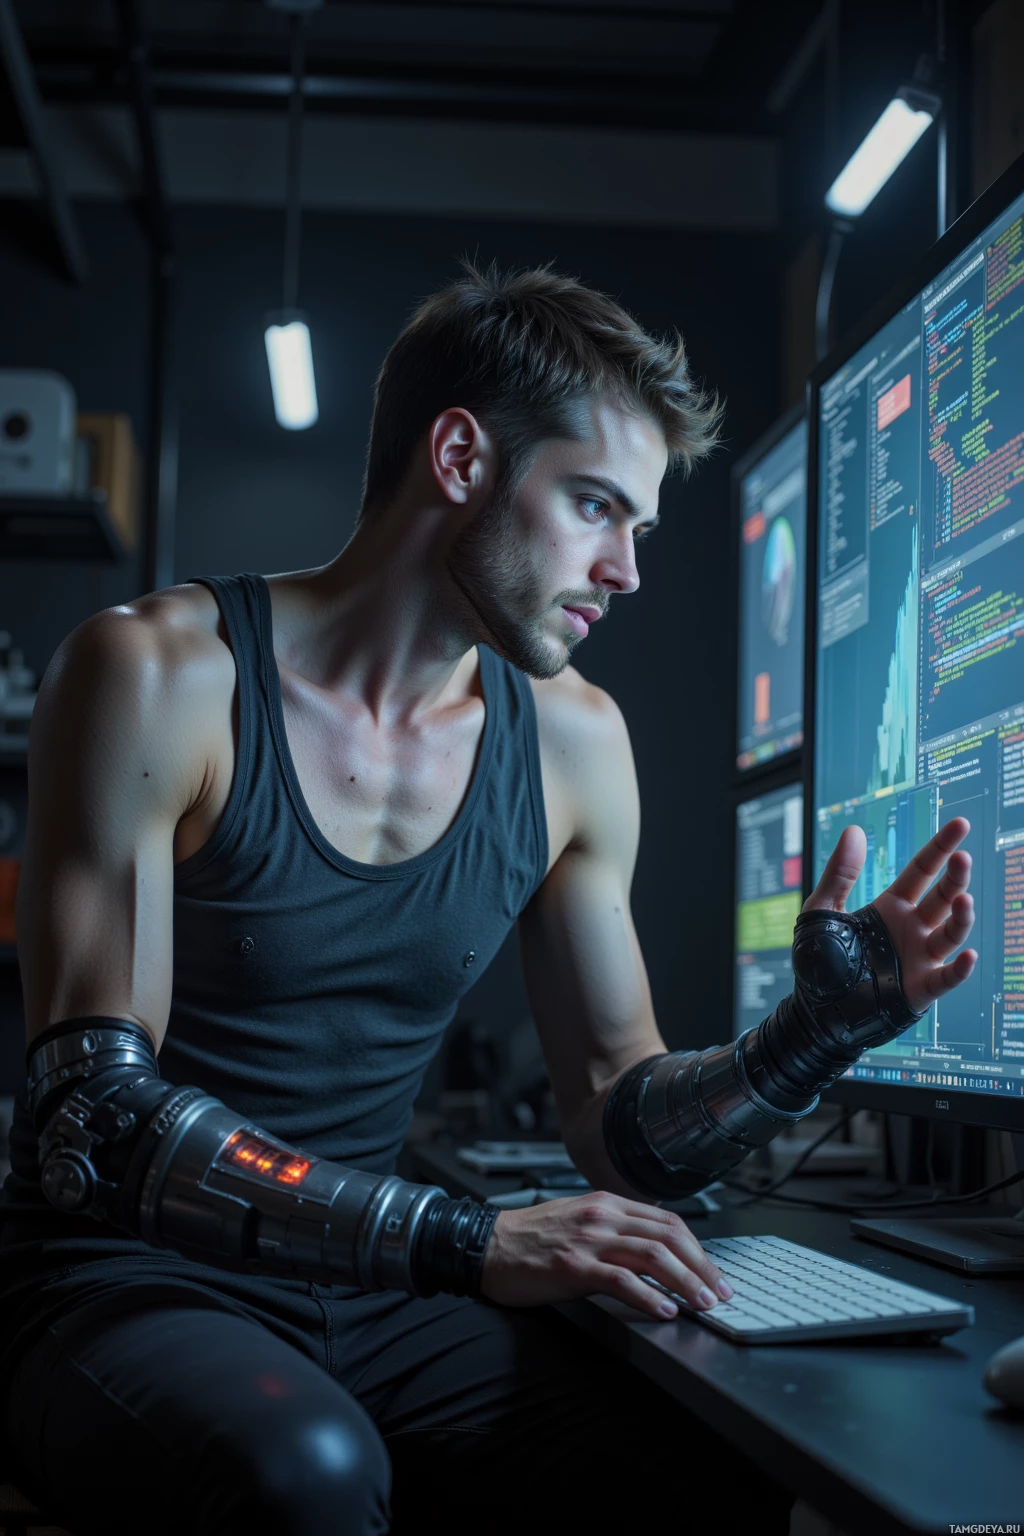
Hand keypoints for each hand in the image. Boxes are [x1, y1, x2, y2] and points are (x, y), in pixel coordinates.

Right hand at [480, 1191, 732, 1319]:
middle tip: (721, 1292)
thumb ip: (615, 1230)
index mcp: (607, 1204)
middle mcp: (603, 1217)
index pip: (669, 1222)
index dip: (698, 1249)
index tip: (715, 1273)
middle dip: (702, 1266)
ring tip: (704, 1304)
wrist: (486, 1245)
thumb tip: (656, 1253)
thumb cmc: (530, 1238)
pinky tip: (665, 1310)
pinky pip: (621, 1280)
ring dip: (685, 1282)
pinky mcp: (573, 1267)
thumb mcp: (579, 1221)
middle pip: (669, 1236)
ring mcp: (588, 1241)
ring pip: (652, 1256)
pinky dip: (649, 1297)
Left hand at [803, 817, 976, 1014]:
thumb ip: (839, 874)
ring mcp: (919, 958)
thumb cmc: (820, 961)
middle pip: (942, 896)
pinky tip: (968, 956)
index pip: (922, 870)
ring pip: (950, 933)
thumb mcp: (822, 911)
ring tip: (964, 900)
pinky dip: (960, 969)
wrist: (816, 1011)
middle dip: (955, 877)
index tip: (960, 825)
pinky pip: (946, 978)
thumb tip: (854, 831)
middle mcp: (911, 929)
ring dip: (961, 917)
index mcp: (891, 907)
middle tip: (962, 858)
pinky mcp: (920, 989)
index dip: (941, 847)